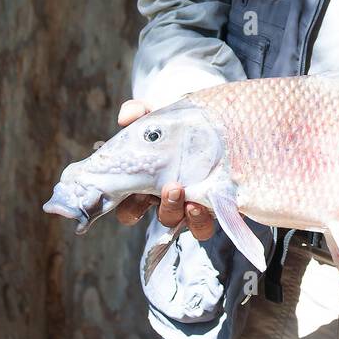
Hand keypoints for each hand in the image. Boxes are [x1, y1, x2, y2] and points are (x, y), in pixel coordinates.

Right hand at [113, 99, 215, 240]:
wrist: (213, 122)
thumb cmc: (177, 123)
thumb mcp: (157, 114)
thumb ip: (139, 111)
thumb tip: (125, 117)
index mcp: (145, 182)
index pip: (127, 207)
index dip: (126, 207)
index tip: (127, 193)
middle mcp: (163, 198)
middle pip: (151, 215)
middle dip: (159, 206)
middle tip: (171, 187)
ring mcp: (185, 204)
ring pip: (176, 222)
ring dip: (180, 214)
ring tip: (191, 200)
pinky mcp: (209, 207)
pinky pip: (202, 227)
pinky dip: (201, 221)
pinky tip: (205, 203)